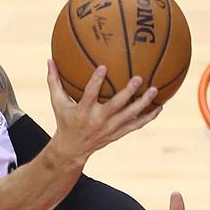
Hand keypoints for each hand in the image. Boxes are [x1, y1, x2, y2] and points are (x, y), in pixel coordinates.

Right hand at [46, 60, 162, 163]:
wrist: (72, 149)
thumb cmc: (65, 121)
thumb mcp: (57, 103)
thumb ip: (54, 81)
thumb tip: (49, 59)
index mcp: (83, 111)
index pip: (90, 95)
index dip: (96, 81)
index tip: (103, 66)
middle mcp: (98, 120)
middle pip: (116, 105)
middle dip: (127, 92)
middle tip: (139, 78)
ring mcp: (110, 128)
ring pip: (130, 115)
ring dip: (143, 103)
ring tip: (154, 90)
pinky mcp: (118, 134)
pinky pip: (136, 125)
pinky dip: (148, 117)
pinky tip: (159, 106)